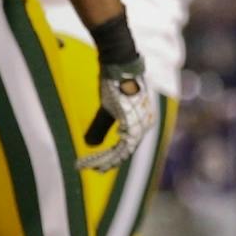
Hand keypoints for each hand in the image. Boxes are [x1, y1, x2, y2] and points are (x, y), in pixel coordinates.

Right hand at [80, 52, 154, 171]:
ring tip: (93, 168)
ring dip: (106, 161)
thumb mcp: (107, 108)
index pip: (127, 146)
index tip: (99, 166)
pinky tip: (99, 158)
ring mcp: (140, 125)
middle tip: (95, 171)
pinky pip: (121, 146)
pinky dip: (108, 154)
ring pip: (123, 151)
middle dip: (109, 163)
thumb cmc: (115, 83)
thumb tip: (90, 144)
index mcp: (141, 122)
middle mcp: (144, 126)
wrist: (120, 65)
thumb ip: (101, 127)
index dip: (113, 157)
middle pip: (126, 152)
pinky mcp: (132, 122)